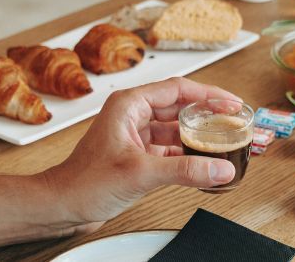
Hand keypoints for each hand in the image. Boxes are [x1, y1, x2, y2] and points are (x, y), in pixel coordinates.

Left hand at [42, 77, 240, 228]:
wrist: (61, 206)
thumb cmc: (83, 182)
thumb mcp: (140, 173)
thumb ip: (184, 170)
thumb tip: (219, 168)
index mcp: (129, 104)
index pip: (178, 89)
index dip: (209, 94)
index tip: (231, 102)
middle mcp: (132, 115)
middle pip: (179, 107)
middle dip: (207, 114)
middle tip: (233, 121)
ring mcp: (135, 135)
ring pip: (175, 129)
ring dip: (197, 136)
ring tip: (222, 141)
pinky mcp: (137, 155)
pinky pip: (169, 149)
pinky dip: (187, 154)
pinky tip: (203, 163)